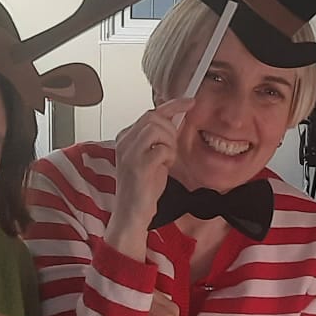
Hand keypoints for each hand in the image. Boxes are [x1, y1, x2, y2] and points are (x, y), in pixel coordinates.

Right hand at [105, 98, 191, 257]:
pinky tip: (164, 167)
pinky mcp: (138, 165)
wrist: (132, 214)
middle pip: (154, 117)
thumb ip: (159, 139)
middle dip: (170, 130)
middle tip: (171, 149)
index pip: (151, 112)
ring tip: (166, 159)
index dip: (173, 104)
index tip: (190, 101)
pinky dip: (168, 156)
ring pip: (157, 128)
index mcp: (126, 137)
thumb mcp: (151, 157)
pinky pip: (162, 148)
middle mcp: (124, 142)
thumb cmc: (143, 188)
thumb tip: (175, 120)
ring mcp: (129, 153)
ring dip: (169, 143)